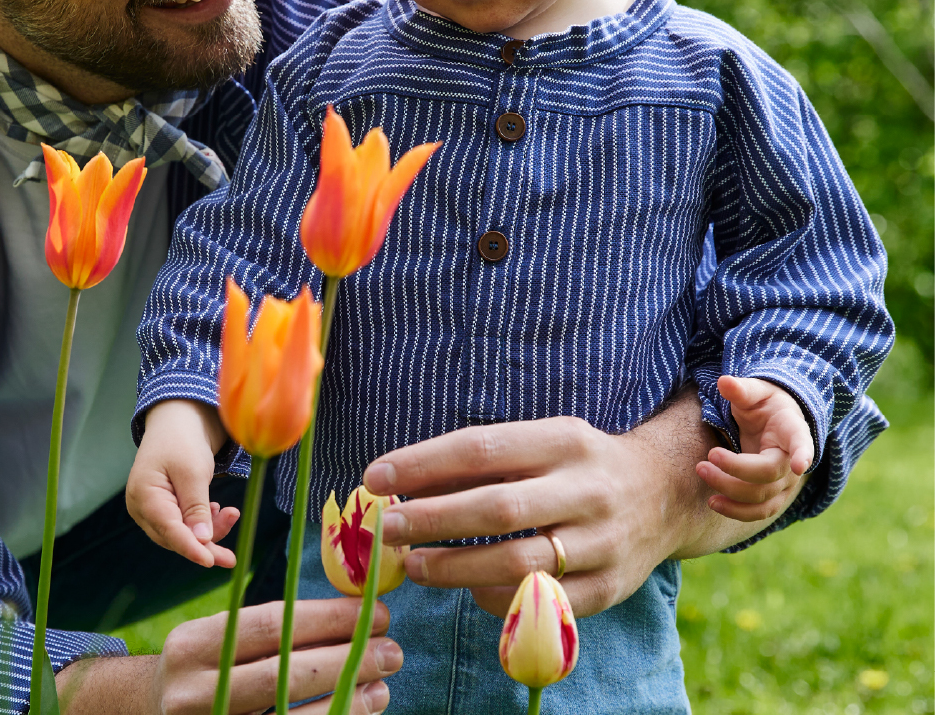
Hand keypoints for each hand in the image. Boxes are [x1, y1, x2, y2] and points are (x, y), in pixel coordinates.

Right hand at [56, 599, 400, 713]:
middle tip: (391, 647)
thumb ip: (268, 628)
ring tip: (383, 685)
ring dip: (345, 702)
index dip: (325, 618)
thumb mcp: (217, 637)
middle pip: (281, 674)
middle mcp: (193, 691)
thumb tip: (351, 612)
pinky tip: (357, 714)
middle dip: (344, 658)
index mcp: (194, 643)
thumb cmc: (202, 668)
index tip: (370, 610)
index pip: (269, 625)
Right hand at [126, 400, 240, 567]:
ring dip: (206, 531)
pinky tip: (217, 511)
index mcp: (144, 495)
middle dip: (203, 543)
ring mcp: (151, 508)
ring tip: (230, 515)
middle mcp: (142, 507)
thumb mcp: (193, 470)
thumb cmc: (183, 440)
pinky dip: (201, 522)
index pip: (168, 529)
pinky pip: (182, 524)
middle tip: (229, 556)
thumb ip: (196, 506)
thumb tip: (202, 540)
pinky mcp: (163, 507)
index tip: (210, 561)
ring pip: (180, 533)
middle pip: (174, 537)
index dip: (190, 547)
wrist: (177, 420)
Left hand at [360, 388, 804, 619]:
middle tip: (383, 526)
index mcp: (563, 439)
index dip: (423, 463)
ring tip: (412, 563)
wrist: (666, 493)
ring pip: (517, 562)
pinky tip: (466, 590)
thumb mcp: (542, 439)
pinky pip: (541, 602)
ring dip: (454, 566)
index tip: (375, 475)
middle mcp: (585, 489)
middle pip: (496, 508)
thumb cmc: (577, 463)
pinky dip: (497, 599)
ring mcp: (602, 542)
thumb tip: (403, 476)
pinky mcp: (609, 588)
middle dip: (431, 518)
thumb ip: (484, 458)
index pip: (482, 448)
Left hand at [696, 375, 813, 522]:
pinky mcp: (773, 495)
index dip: (802, 454)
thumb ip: (742, 389)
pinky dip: (737, 511)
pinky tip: (714, 502)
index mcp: (792, 430)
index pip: (801, 443)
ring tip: (702, 473)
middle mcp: (793, 461)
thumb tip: (724, 381)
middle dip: (735, 470)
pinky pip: (759, 511)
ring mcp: (785, 482)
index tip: (798, 465)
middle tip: (705, 459)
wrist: (774, 423)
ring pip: (763, 498)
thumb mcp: (755, 391)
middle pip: (769, 473)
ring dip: (732, 493)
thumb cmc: (765, 404)